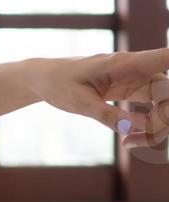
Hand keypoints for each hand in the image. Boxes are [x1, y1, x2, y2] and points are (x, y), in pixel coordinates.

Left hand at [26, 49, 168, 148]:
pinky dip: (146, 127)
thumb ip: (107, 115)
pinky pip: (152, 111)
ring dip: (154, 129)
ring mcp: (138, 82)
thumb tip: (132, 130)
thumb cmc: (58, 83)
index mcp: (125, 65)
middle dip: (162, 123)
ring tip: (129, 144)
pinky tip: (130, 140)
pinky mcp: (134, 92)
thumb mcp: (79, 103)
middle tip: (132, 143)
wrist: (44, 78)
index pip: (164, 58)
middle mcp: (137, 71)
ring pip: (164, 107)